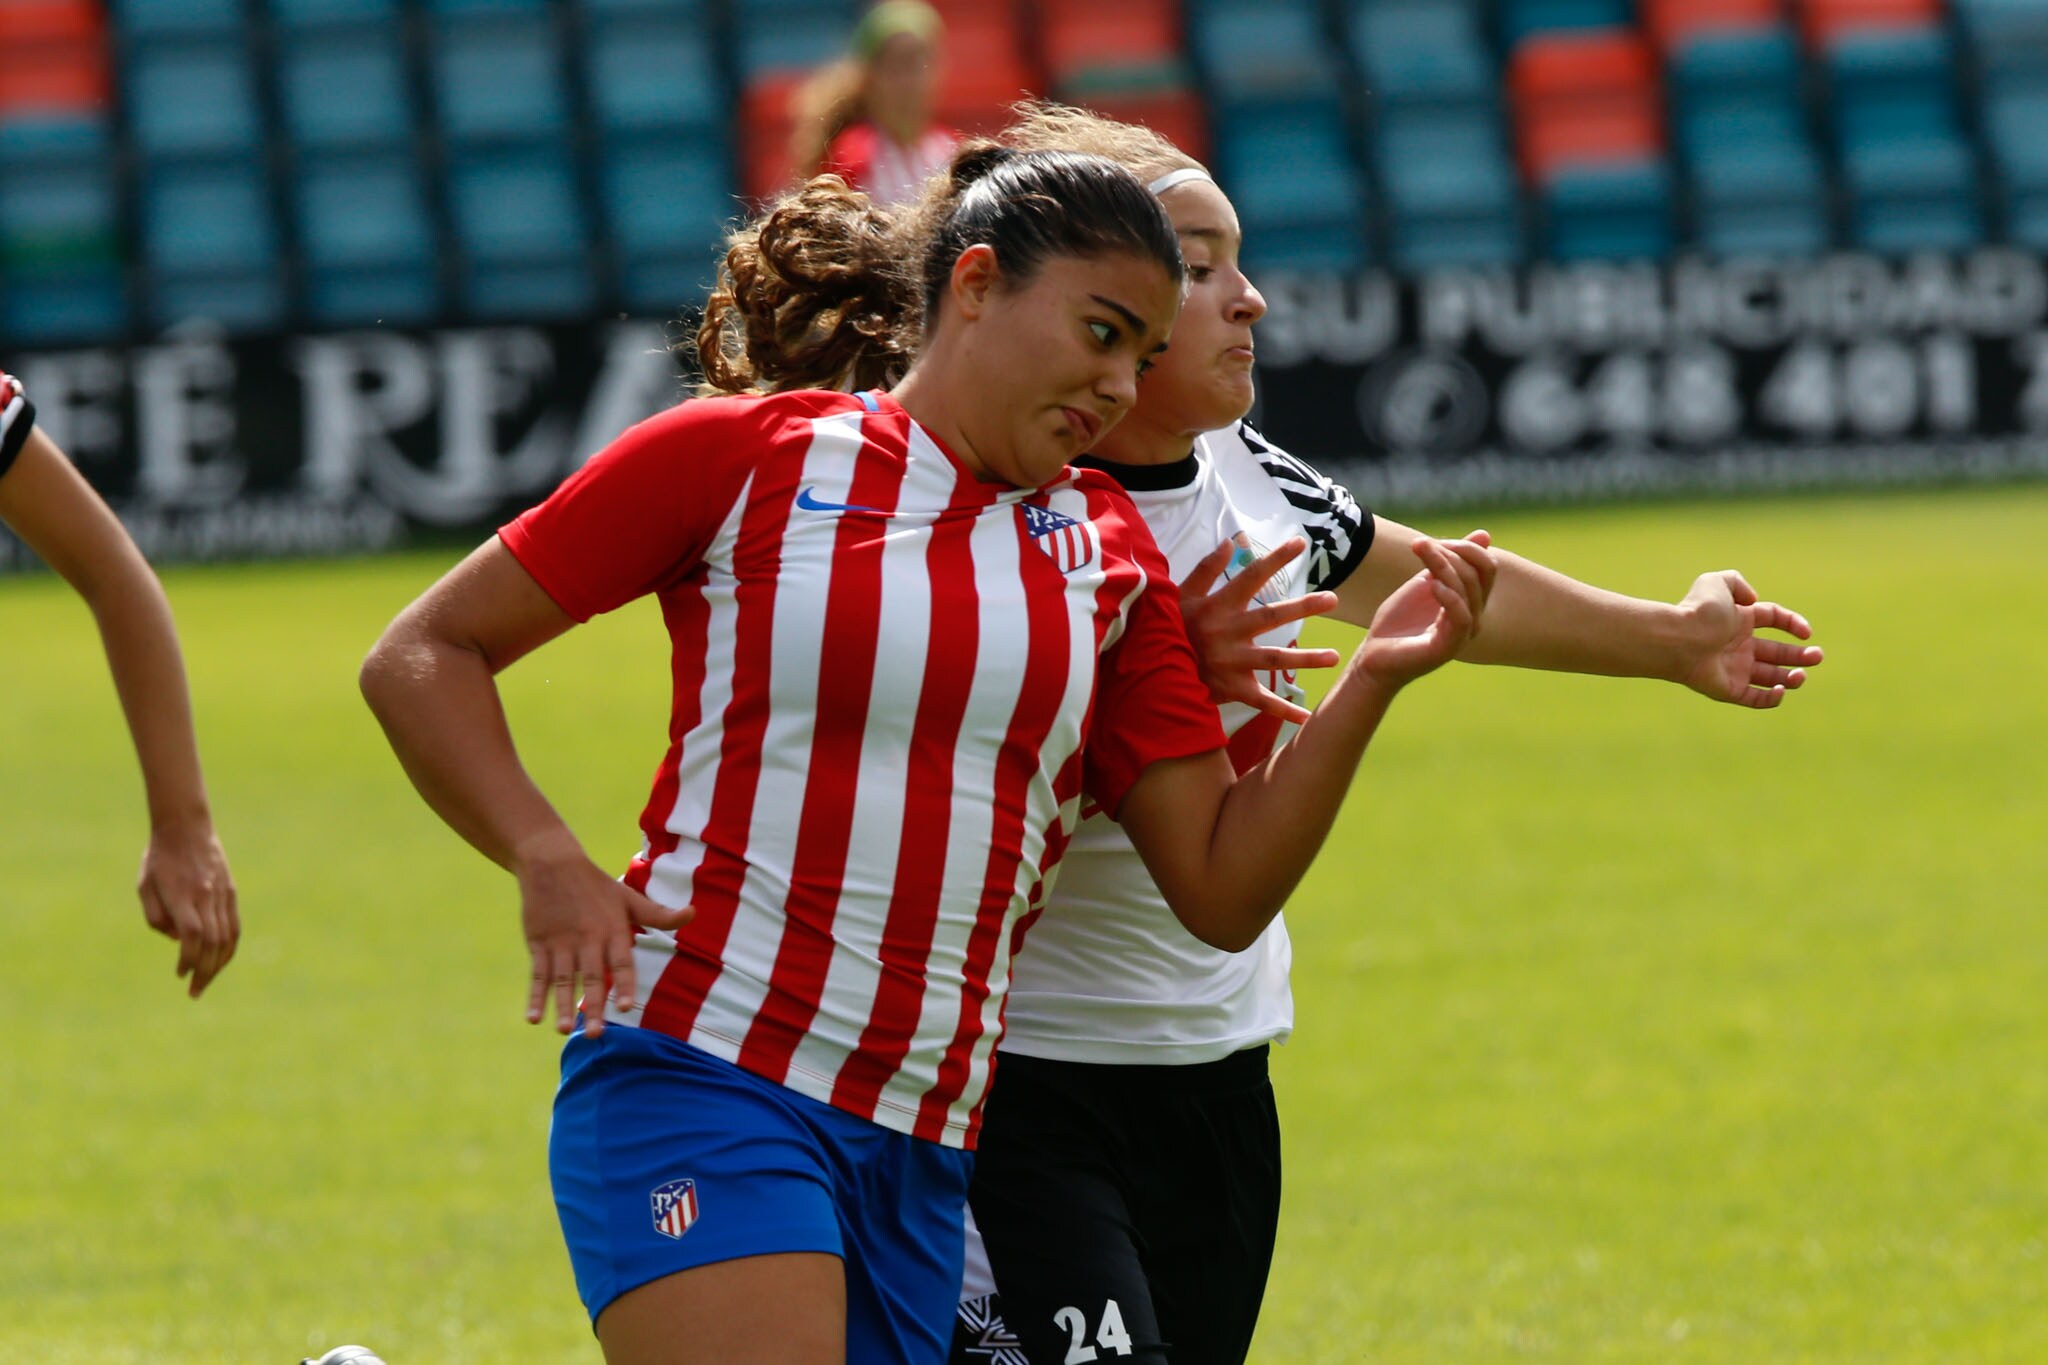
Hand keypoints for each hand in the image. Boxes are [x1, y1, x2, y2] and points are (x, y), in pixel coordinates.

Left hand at [138, 820, 238, 998]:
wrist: (186, 827)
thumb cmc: (159, 858)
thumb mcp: (145, 885)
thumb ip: (157, 917)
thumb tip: (176, 940)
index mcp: (182, 894)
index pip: (192, 934)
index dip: (188, 959)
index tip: (180, 975)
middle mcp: (205, 896)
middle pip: (212, 942)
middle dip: (204, 971)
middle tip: (194, 991)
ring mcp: (222, 894)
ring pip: (228, 937)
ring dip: (218, 964)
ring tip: (207, 981)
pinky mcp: (230, 892)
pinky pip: (235, 926)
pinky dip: (229, 948)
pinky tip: (220, 961)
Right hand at [517, 839, 692, 1037]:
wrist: (552, 863)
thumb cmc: (596, 885)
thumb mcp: (629, 898)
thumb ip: (659, 915)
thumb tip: (693, 914)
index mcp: (612, 930)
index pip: (620, 963)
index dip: (622, 985)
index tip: (625, 1007)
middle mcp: (587, 939)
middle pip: (591, 977)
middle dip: (593, 1006)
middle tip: (595, 1035)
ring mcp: (561, 942)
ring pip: (562, 979)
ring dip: (562, 1005)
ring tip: (563, 1030)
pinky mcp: (539, 943)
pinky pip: (537, 974)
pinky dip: (535, 996)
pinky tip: (534, 1018)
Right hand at [1179, 536, 1341, 724]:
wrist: (1150, 673)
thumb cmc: (1168, 630)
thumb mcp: (1180, 596)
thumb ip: (1206, 569)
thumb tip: (1230, 542)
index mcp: (1218, 607)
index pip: (1251, 576)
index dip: (1276, 558)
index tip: (1300, 543)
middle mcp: (1229, 632)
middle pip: (1272, 617)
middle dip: (1303, 607)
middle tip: (1332, 599)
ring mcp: (1232, 662)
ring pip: (1275, 659)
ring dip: (1306, 659)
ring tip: (1334, 656)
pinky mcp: (1233, 688)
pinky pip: (1261, 701)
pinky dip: (1283, 712)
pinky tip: (1306, 716)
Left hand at [1357, 530, 1495, 689]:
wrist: (1375, 655)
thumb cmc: (1398, 622)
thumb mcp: (1425, 582)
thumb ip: (1449, 563)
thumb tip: (1485, 534)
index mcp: (1470, 602)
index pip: (1486, 567)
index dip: (1465, 548)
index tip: (1434, 541)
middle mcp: (1473, 617)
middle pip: (1479, 574)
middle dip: (1452, 553)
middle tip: (1420, 544)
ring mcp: (1463, 634)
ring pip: (1468, 590)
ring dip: (1443, 566)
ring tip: (1420, 553)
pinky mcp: (1449, 648)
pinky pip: (1462, 617)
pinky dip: (1449, 597)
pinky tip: (1431, 585)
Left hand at [1677, 571, 1824, 708]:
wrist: (1677, 640)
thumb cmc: (1697, 612)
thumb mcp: (1717, 583)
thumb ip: (1737, 582)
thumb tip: (1752, 600)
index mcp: (1739, 620)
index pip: (1774, 619)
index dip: (1793, 623)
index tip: (1807, 633)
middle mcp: (1738, 645)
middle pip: (1777, 652)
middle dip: (1801, 656)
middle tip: (1817, 657)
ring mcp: (1734, 669)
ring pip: (1771, 678)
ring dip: (1792, 677)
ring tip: (1802, 674)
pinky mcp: (1728, 690)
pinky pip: (1756, 699)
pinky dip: (1772, 698)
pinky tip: (1782, 689)